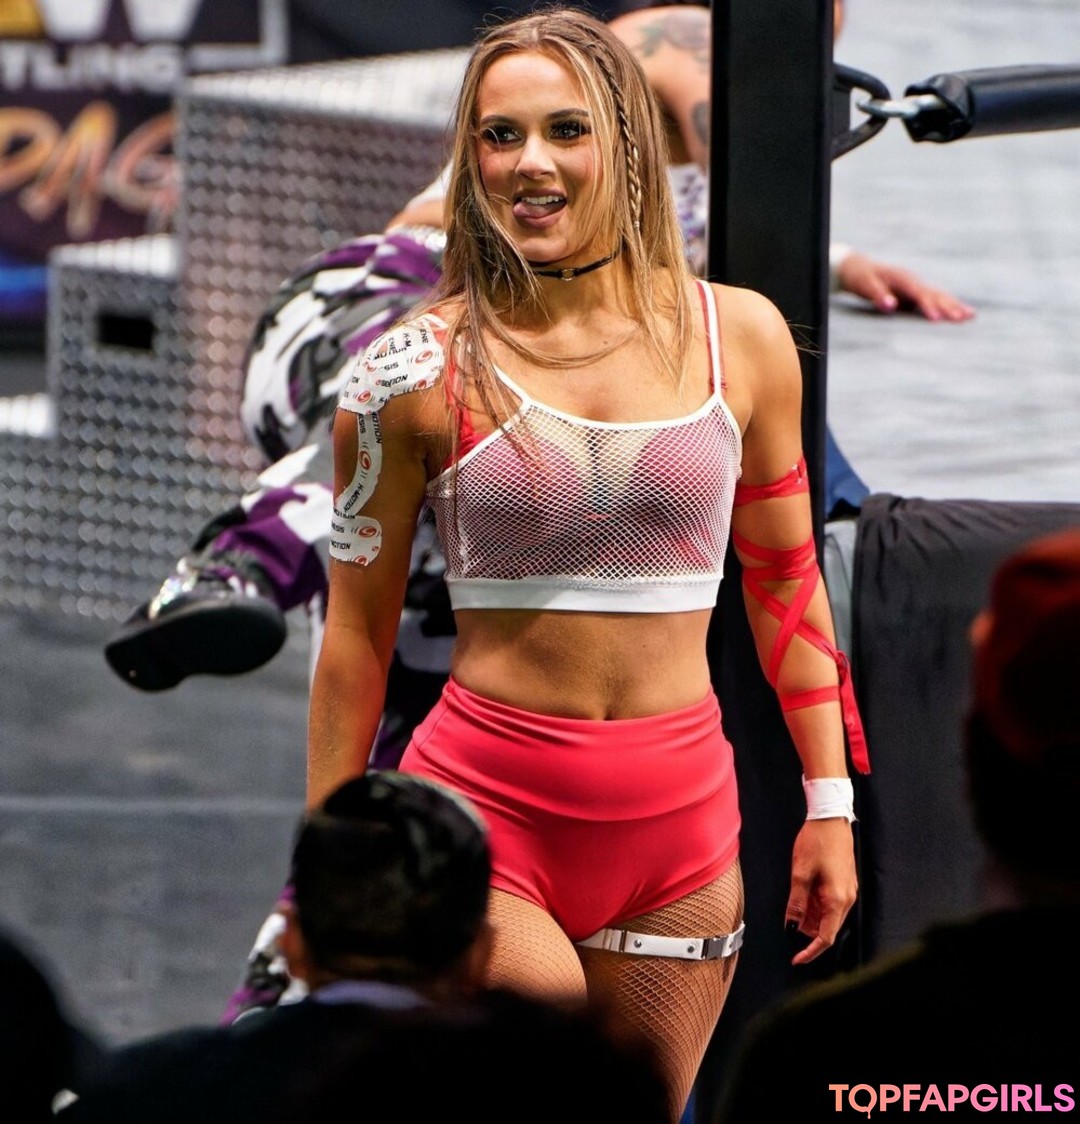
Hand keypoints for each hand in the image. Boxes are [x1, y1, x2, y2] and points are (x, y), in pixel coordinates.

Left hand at [785, 817, 857, 964]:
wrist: (830, 818)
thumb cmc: (817, 841)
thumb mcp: (800, 873)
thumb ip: (796, 903)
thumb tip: (792, 926)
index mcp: (837, 899)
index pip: (825, 936)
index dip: (810, 951)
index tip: (796, 958)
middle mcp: (847, 898)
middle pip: (828, 927)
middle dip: (808, 931)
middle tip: (790, 921)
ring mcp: (848, 890)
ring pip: (828, 915)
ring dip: (811, 916)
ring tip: (794, 904)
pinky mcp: (844, 882)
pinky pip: (831, 902)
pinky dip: (816, 905)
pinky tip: (803, 896)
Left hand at [836, 251, 974, 321]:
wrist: (859, 267)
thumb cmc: (861, 278)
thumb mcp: (864, 285)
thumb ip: (877, 295)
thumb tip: (890, 306)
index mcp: (902, 278)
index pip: (918, 293)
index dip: (928, 306)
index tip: (936, 320)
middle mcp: (914, 280)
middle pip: (934, 293)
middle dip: (949, 306)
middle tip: (963, 318)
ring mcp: (917, 285)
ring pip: (939, 295)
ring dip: (955, 305)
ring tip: (971, 316)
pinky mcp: (917, 292)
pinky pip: (936, 299)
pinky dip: (949, 305)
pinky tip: (963, 313)